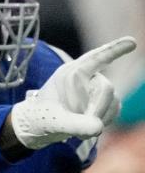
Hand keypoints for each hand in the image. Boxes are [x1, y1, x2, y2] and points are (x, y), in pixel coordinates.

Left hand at [9, 36, 136, 150]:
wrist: (40, 125)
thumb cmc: (42, 118)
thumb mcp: (54, 122)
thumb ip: (74, 124)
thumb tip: (97, 127)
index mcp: (70, 73)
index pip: (95, 58)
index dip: (114, 49)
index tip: (132, 42)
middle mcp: (86, 77)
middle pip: (105, 88)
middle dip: (97, 110)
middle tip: (82, 130)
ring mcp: (97, 89)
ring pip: (111, 101)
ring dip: (98, 117)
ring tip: (77, 128)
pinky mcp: (106, 102)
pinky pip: (114, 110)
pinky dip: (103, 121)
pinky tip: (90, 125)